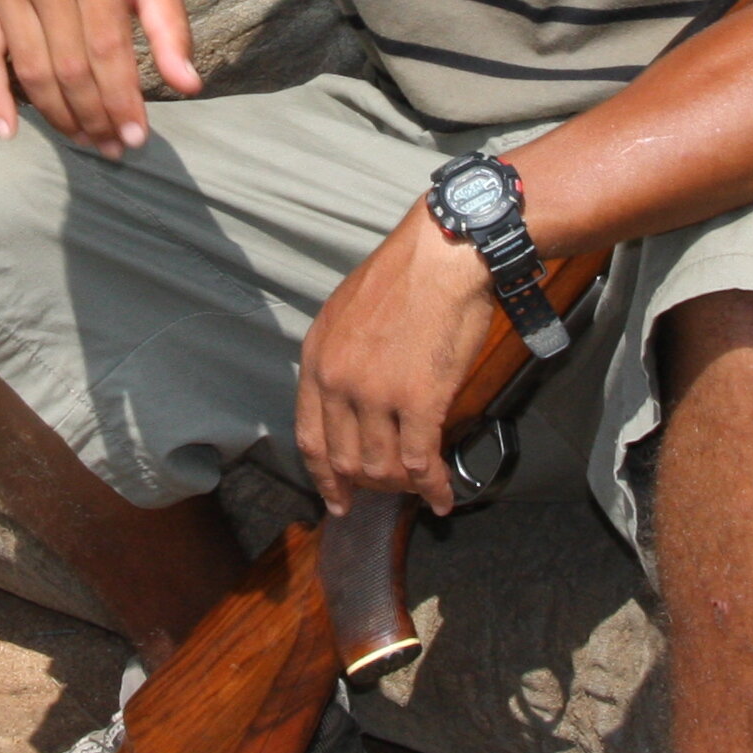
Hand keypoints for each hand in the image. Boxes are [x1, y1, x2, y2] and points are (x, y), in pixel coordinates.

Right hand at [0, 0, 200, 158]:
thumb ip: (170, 26)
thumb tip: (189, 86)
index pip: (108, 47)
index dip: (122, 99)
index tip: (136, 137)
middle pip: (69, 66)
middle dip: (94, 116)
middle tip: (112, 147)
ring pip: (30, 69)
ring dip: (57, 116)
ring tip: (84, 140)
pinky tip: (13, 131)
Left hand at [297, 206, 498, 516]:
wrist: (443, 253)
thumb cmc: (405, 276)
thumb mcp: (347, 313)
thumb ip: (340, 358)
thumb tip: (350, 398)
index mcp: (317, 359)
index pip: (309, 436)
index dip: (323, 477)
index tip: (336, 498)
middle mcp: (338, 380)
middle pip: (344, 459)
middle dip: (367, 484)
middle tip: (388, 493)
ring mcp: (376, 393)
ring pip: (381, 465)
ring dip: (401, 485)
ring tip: (419, 488)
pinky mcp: (419, 399)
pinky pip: (421, 460)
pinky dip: (433, 486)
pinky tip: (443, 496)